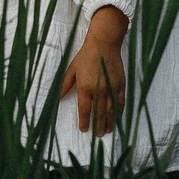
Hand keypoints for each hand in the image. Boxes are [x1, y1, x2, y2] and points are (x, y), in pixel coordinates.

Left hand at [59, 8, 128, 136]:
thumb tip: (57, 99)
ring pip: (111, 110)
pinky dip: (119, 111)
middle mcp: (99, 89)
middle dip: (98, 126)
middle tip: (98, 135)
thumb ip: (65, 85)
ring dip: (110, 122)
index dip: (85, 122)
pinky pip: (120, 101)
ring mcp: (111, 87)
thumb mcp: (72, 70)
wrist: (104, 44)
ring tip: (108, 131)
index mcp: (85, 87)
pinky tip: (117, 118)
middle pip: (99, 113)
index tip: (84, 129)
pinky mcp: (121, 84)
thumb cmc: (85, 56)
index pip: (85, 110)